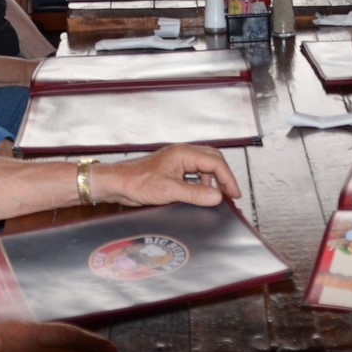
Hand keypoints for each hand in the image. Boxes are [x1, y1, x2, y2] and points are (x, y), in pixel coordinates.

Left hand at [97, 144, 240, 206]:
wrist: (117, 184)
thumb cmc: (136, 182)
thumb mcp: (169, 191)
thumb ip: (194, 194)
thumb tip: (217, 197)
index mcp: (183, 153)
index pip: (215, 162)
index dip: (228, 178)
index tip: (234, 194)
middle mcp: (182, 154)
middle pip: (213, 160)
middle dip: (224, 177)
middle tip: (230, 194)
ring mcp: (178, 161)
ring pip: (204, 166)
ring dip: (213, 180)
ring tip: (216, 197)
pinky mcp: (173, 170)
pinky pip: (194, 173)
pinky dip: (202, 183)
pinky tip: (200, 195)